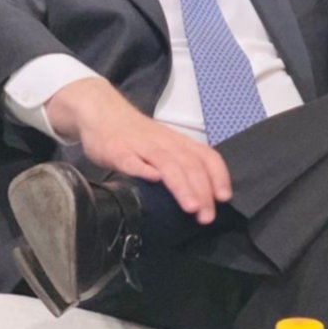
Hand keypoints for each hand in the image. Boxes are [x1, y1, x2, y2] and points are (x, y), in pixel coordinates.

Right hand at [45, 77, 231, 223]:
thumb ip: (181, 165)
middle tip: (207, 216)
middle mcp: (165, 143)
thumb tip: (201, 195)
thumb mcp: (165, 146)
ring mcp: (141, 146)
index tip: (224, 198)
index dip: (219, 176)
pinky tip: (152, 180)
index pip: (207, 157)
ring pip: (167, 164)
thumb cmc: (137, 135)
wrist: (103, 112)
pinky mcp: (118, 150)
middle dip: (202, 192)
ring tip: (191, 207)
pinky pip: (131, 160)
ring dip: (182, 186)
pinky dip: (143, 169)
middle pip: (190, 165)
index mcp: (179, 143)